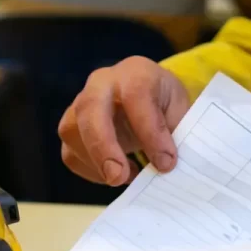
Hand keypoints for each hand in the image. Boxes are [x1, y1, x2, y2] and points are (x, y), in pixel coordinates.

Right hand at [57, 56, 190, 185]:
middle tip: (118, 177)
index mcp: (135, 73)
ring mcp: (80, 104)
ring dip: (96, 162)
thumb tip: (165, 166)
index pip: (137, 96)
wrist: (146, 93)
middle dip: (103, 146)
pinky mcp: (72, 128)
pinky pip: (70, 153)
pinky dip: (91, 171)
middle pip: (90, 109)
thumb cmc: (164, 102)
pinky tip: (116, 175)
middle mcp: (102, 83)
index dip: (150, 132)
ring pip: (72, 132)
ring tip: (127, 176)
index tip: (165, 163)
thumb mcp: (180, 111)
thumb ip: (176, 134)